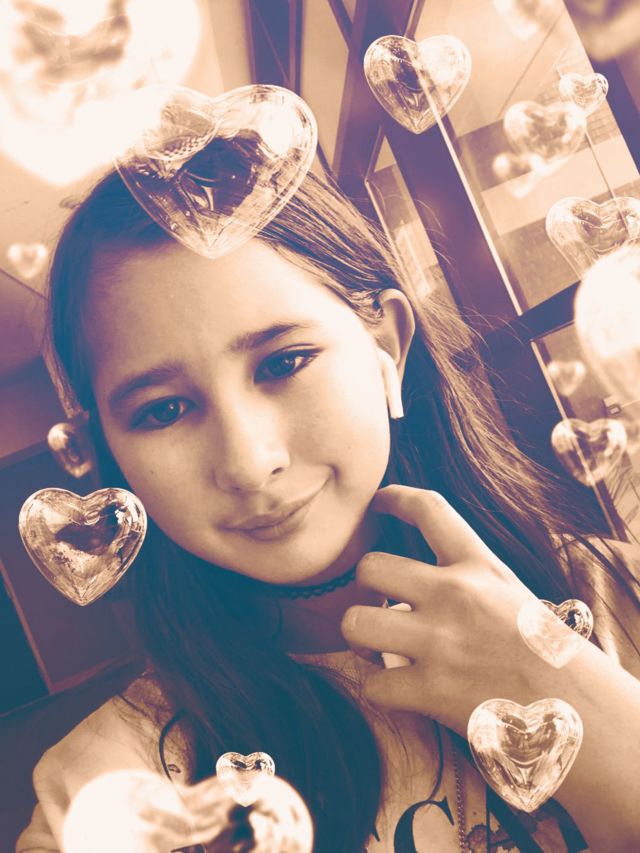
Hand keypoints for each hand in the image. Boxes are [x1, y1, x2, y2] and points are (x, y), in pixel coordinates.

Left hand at [340, 485, 559, 734]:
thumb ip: (469, 580)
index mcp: (480, 566)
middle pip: (370, 567)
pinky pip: (372, 683)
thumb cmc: (547, 653)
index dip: (393, 497)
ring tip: (375, 648)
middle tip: (376, 605)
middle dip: (362, 587)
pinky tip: (396, 689)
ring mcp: (439, 642)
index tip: (375, 502)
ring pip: (354, 622)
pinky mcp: (430, 690)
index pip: (429, 509)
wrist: (579, 710)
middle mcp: (454, 595)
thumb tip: (419, 583)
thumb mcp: (512, 595)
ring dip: (357, 637)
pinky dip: (378, 689)